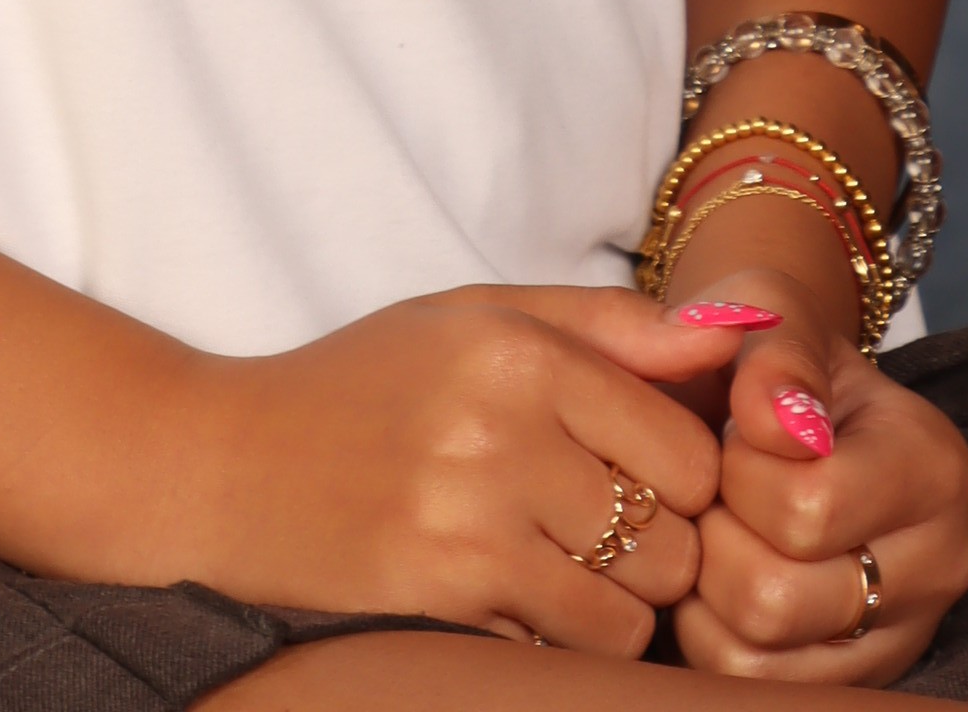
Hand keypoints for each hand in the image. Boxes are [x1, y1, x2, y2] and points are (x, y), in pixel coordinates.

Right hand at [160, 283, 727, 650]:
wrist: (226, 465)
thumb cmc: (367, 386)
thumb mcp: (478, 318)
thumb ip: (612, 324)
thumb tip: (740, 333)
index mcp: (519, 349)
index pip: (691, 451)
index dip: (683, 478)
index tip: (644, 478)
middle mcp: (500, 431)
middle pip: (675, 539)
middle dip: (655, 550)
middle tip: (594, 531)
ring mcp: (468, 525)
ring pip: (630, 612)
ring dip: (611, 607)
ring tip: (552, 567)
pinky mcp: (440, 600)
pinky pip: (562, 648)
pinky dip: (552, 638)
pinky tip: (503, 597)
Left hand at [666, 270, 967, 679]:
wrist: (786, 404)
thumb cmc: (773, 359)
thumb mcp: (772, 315)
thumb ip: (776, 353)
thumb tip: (775, 421)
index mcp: (934, 466)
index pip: (806, 507)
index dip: (738, 471)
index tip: (738, 434)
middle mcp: (941, 564)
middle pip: (775, 596)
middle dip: (716, 533)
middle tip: (718, 489)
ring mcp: (905, 635)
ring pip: (757, 655)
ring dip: (706, 588)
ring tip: (722, 526)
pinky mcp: (860, 679)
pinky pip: (750, 686)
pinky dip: (710, 635)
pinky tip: (722, 576)